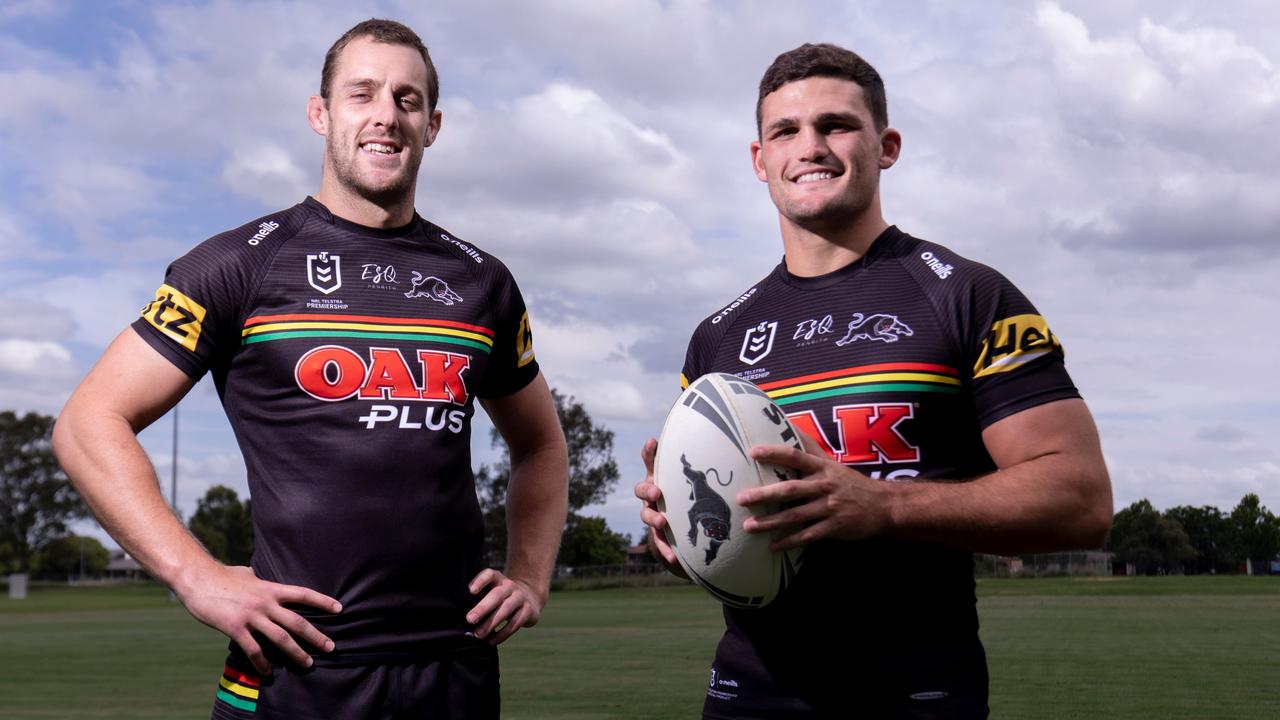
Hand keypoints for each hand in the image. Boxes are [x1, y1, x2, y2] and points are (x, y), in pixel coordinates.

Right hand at [175, 564, 341, 674]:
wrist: (198, 579)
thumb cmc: (223, 576)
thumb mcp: (249, 574)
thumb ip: (261, 580)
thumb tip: (266, 579)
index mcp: (271, 588)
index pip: (303, 594)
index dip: (323, 601)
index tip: (339, 609)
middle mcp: (265, 603)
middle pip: (297, 622)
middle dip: (316, 636)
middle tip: (331, 647)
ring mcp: (251, 616)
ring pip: (280, 638)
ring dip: (296, 653)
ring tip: (308, 663)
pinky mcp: (235, 628)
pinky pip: (254, 650)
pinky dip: (263, 663)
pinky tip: (268, 672)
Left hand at [467, 569, 543, 644]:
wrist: (529, 598)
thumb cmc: (502, 598)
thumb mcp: (493, 591)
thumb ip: (480, 600)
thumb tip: (464, 620)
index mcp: (498, 579)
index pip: (489, 575)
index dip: (480, 581)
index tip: (471, 591)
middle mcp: (509, 586)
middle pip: (497, 595)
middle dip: (483, 608)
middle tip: (470, 619)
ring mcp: (520, 597)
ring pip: (506, 609)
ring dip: (491, 623)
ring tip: (479, 634)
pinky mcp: (528, 611)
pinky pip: (515, 623)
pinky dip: (502, 634)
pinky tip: (491, 641)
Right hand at [633, 438, 687, 577]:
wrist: (688, 531)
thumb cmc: (690, 500)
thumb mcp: (696, 486)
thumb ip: (697, 472)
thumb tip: (712, 453)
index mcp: (660, 479)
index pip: (650, 463)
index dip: (649, 453)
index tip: (653, 443)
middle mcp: (653, 496)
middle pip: (642, 490)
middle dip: (648, 490)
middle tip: (657, 492)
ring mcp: (653, 515)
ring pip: (646, 516)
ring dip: (653, 518)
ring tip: (661, 522)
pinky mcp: (659, 536)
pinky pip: (659, 542)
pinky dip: (665, 550)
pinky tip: (673, 558)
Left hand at [737, 443, 893, 550]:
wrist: (882, 505)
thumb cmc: (849, 482)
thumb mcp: (831, 463)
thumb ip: (810, 449)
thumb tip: (790, 426)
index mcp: (822, 468)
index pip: (795, 456)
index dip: (775, 453)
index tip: (753, 452)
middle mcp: (824, 486)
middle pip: (790, 489)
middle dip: (764, 494)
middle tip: (741, 498)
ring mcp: (829, 508)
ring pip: (795, 515)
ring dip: (771, 522)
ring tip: (749, 526)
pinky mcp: (834, 527)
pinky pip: (808, 535)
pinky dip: (789, 541)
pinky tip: (772, 546)